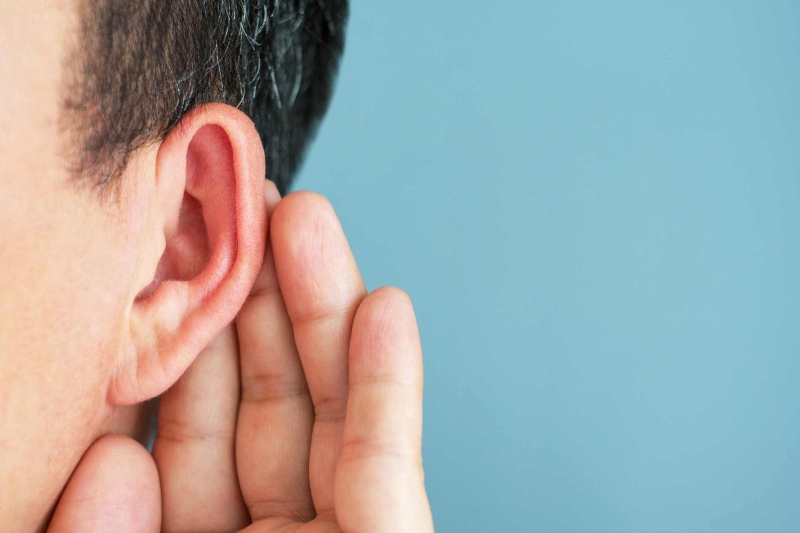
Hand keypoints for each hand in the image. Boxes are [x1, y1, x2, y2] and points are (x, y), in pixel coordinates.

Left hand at [48, 184, 433, 531]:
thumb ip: (96, 532)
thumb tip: (112, 455)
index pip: (187, 437)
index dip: (185, 346)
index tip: (174, 267)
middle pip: (269, 406)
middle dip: (262, 299)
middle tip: (247, 213)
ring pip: (334, 417)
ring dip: (328, 313)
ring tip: (307, 220)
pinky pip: (388, 467)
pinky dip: (391, 387)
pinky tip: (384, 309)